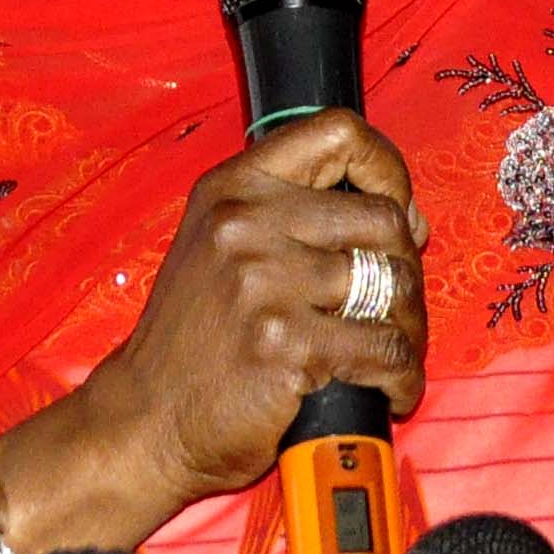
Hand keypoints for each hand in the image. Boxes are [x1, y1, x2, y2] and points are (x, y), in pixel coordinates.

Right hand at [0, 110, 428, 553]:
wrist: (144, 420)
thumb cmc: (193, 342)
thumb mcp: (221, 248)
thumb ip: (298, 217)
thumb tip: (407, 217)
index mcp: (233, 188)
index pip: (337, 133)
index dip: (387, 169)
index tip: (399, 212)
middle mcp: (246, 223)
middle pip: (382, 219)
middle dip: (406, 269)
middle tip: (396, 309)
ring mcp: (264, 283)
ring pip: (393, 285)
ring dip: (409, 329)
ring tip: (393, 354)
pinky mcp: (286, 345)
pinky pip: (385, 349)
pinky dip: (402, 377)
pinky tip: (389, 391)